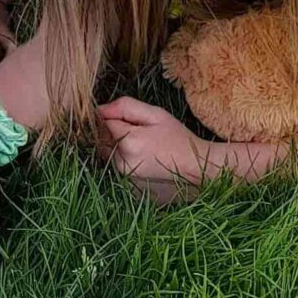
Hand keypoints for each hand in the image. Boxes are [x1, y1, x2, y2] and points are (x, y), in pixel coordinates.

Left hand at [99, 96, 213, 203]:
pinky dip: (129, 164)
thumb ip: (125, 107)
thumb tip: (99, 109)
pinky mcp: (129, 190)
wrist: (197, 169)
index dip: (118, 119)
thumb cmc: (179, 139)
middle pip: (104, 142)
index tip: (134, 122)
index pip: (104, 123)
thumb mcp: (156, 115)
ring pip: (110, 157)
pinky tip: (148, 162)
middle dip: (117, 134)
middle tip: (143, 135)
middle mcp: (121, 164)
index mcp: (128, 142)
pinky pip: (120, 171)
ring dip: (121, 150)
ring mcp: (125, 180)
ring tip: (147, 149)